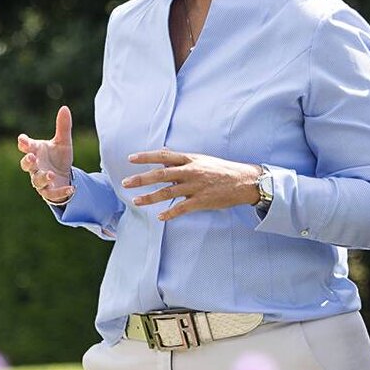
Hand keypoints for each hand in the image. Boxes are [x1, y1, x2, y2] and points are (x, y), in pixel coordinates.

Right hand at [16, 106, 75, 204]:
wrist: (65, 176)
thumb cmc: (59, 157)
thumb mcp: (63, 142)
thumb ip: (63, 127)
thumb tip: (64, 107)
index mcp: (36, 152)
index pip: (26, 146)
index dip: (24, 143)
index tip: (23, 140)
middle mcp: (35, 167)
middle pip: (26, 165)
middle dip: (27, 161)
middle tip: (31, 157)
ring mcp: (40, 180)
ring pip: (37, 181)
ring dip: (43, 177)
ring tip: (51, 174)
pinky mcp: (49, 192)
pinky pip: (52, 194)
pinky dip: (61, 192)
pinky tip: (71, 188)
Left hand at [119, 150, 258, 220]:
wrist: (244, 181)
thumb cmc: (221, 170)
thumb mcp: (201, 159)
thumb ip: (182, 158)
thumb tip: (165, 152)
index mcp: (190, 159)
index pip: (164, 156)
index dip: (146, 157)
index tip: (130, 159)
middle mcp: (191, 171)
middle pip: (161, 174)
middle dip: (141, 179)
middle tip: (125, 183)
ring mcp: (196, 186)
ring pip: (167, 192)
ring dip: (150, 197)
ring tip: (135, 201)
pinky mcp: (201, 201)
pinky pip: (181, 208)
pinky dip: (169, 213)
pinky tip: (159, 217)